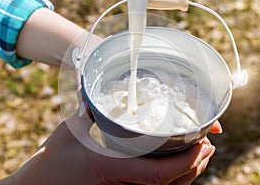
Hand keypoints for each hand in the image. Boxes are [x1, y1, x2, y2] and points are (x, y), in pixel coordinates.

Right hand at [2, 112, 217, 184]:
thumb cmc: (51, 161)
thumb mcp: (70, 131)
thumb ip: (87, 107)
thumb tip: (96, 86)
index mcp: (113, 170)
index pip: (160, 173)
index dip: (188, 162)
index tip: (205, 145)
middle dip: (195, 167)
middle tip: (208, 146)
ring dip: (188, 174)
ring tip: (199, 156)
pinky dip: (172, 181)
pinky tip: (176, 169)